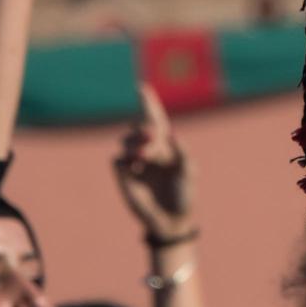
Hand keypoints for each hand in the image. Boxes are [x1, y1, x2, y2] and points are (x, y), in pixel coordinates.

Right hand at [112, 87, 192, 241]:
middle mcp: (149, 150)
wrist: (173, 219)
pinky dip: (125, 161)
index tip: (141, 87)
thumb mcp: (188, 171)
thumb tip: (172, 133)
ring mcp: (135, 163)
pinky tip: (135, 167)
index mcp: (166, 145)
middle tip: (152, 135)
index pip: (154, 119)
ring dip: (134, 143)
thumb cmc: (185, 193)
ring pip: (126, 141)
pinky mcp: (124, 177)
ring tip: (144, 155)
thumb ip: (181, 152)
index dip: (148, 103)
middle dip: (144, 130)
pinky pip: (117, 161)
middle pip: (140, 128)